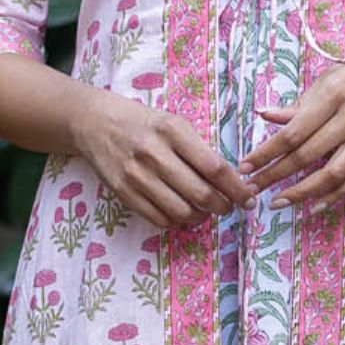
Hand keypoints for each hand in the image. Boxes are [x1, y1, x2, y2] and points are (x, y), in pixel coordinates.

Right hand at [69, 84, 254, 231]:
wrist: (95, 123)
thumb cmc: (144, 123)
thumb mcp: (174, 123)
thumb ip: (199, 149)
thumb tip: (231, 181)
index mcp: (172, 131)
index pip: (214, 167)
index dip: (236, 188)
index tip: (249, 198)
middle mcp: (154, 153)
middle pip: (201, 194)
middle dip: (223, 206)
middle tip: (228, 207)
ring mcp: (136, 175)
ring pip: (182, 212)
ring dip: (201, 217)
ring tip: (205, 211)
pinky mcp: (123, 193)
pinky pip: (160, 219)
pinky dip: (178, 221)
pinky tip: (182, 212)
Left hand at [244, 30, 344, 211]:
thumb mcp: (334, 77)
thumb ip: (302, 102)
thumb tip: (266, 116)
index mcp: (335, 92)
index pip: (293, 131)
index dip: (267, 152)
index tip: (247, 165)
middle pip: (308, 154)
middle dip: (276, 174)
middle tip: (253, 188)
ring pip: (332, 173)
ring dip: (302, 192)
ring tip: (279, 202)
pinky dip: (335, 195)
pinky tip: (315, 205)